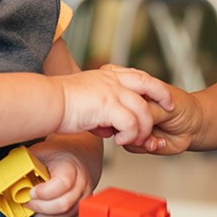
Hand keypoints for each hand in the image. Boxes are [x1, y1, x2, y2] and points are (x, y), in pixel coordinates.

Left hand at [25, 142, 94, 216]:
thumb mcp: (41, 151)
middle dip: (40, 207)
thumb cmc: (58, 155)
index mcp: (70, 166)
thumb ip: (26, 162)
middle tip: (28, 202)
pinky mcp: (82, 208)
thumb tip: (7, 172)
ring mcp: (84, 197)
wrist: (78, 156)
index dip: (44, 192)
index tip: (31, 191)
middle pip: (63, 205)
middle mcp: (81, 182)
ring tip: (35, 208)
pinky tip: (45, 214)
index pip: (62, 184)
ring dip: (45, 216)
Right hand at [55, 66, 172, 146]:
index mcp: (107, 75)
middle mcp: (112, 80)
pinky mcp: (107, 106)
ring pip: (142, 109)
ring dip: (143, 127)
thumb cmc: (59, 103)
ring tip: (137, 139)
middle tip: (169, 108)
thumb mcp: (85, 98)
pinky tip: (121, 141)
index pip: (138, 76)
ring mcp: (111, 91)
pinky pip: (130, 122)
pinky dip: (130, 134)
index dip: (153, 85)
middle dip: (163, 95)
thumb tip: (106, 126)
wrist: (46, 102)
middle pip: (148, 83)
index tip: (162, 95)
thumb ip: (100, 107)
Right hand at [123, 84, 201, 154]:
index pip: (123, 97)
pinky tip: (156, 143)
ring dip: (139, 139)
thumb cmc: (184, 108)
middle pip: (120, 117)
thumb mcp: (167, 106)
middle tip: (147, 129)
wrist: (196, 126)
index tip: (143, 111)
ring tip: (154, 138)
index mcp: (139, 93)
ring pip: (123, 133)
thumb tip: (130, 117)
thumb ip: (148, 110)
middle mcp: (134, 108)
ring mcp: (135, 124)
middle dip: (133, 126)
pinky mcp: (138, 140)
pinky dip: (144, 146)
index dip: (127, 106)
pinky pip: (131, 146)